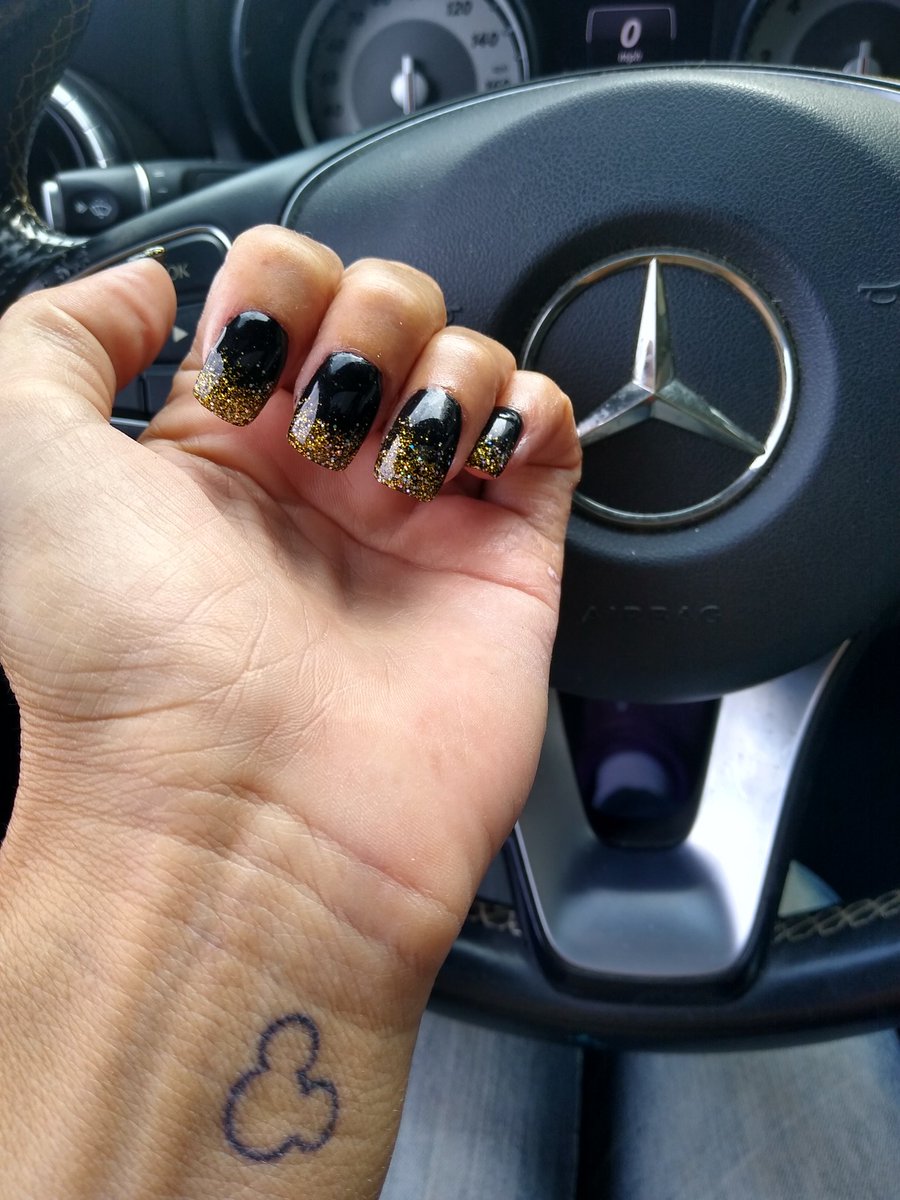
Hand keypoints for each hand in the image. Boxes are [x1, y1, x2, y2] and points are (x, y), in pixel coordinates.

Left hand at [0, 227, 578, 1196]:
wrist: (245, 819)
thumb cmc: (127, 663)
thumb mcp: (23, 463)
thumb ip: (59, 338)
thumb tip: (150, 284)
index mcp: (217, 450)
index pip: (279, 293)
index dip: (279, 290)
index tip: (254, 363)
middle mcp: (321, 480)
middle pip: (386, 309)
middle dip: (368, 324)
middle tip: (331, 420)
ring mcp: (418, 521)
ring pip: (469, 359)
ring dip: (444, 372)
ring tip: (403, 464)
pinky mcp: (502, 564)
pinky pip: (548, 436)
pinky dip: (532, 410)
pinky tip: (480, 456)